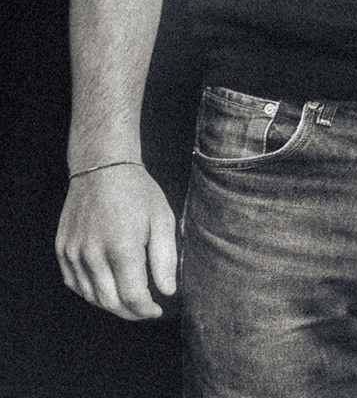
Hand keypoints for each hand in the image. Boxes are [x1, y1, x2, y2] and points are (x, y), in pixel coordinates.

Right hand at [56, 164, 176, 319]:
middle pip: (110, 302)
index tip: (157, 310)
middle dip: (130, 312)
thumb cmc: (138, 194)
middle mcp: (93, 254)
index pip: (132, 296)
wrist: (103, 170)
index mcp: (122, 247)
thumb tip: (168, 291)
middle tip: (145, 311)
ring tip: (129, 300)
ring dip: (111, 305)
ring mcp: (73, 253)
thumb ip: (165, 259)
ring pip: (91, 296)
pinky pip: (75, 284)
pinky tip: (107, 288)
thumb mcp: (163, 220)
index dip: (145, 310)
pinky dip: (91, 293)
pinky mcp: (62, 250)